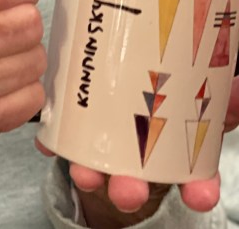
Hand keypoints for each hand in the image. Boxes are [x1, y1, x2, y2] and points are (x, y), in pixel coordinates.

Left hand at [65, 73, 238, 224]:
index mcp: (174, 150)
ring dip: (90, 173)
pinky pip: (62, 140)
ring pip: (98, 167)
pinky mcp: (76, 130)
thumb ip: (220, 97)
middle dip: (132, 190)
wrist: (125, 73)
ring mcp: (106, 147)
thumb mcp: (199, 91)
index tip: (201, 195)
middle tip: (128, 192)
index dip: (199, 188)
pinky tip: (48, 142)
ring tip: (84, 174)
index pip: (194, 178)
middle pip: (136, 181)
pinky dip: (55, 143)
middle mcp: (139, 158)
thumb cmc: (165, 91)